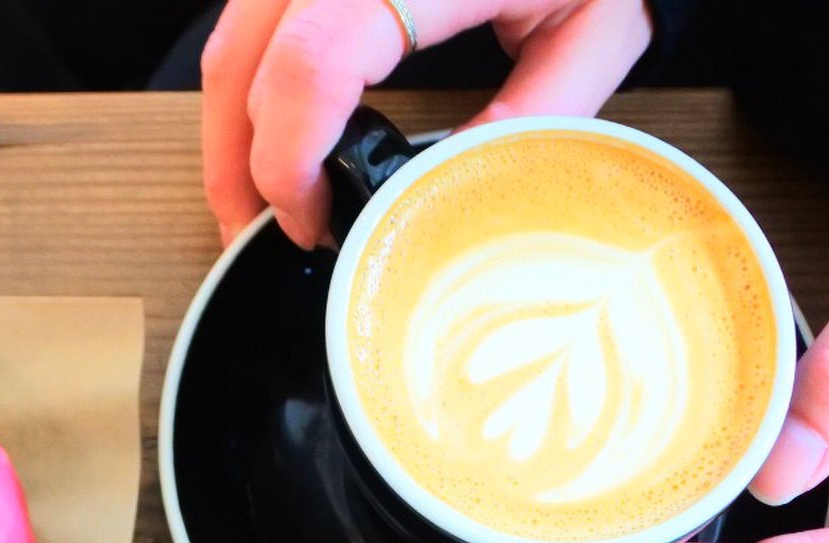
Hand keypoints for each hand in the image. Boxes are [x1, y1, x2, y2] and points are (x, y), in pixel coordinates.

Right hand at [201, 0, 650, 246]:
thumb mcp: (595, 36)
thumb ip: (526, 122)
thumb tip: (440, 204)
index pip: (315, 61)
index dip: (292, 160)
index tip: (314, 222)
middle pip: (248, 58)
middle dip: (243, 166)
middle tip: (272, 236)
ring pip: (232, 40)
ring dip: (232, 132)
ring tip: (260, 203)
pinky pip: (247, 20)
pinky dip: (247, 89)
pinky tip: (271, 142)